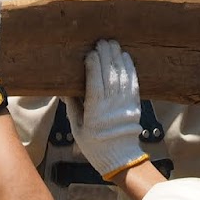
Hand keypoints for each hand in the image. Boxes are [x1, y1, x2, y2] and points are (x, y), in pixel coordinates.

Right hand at [80, 40, 150, 180]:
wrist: (120, 157)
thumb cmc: (94, 145)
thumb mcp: (77, 128)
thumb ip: (72, 107)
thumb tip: (64, 90)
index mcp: (95, 111)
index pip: (95, 83)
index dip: (93, 66)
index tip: (90, 53)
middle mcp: (112, 105)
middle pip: (109, 75)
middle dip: (106, 56)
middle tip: (102, 42)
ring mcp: (125, 103)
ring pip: (122, 75)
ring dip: (117, 57)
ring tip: (113, 44)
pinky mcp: (135, 103)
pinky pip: (133, 82)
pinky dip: (130, 68)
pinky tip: (125, 56)